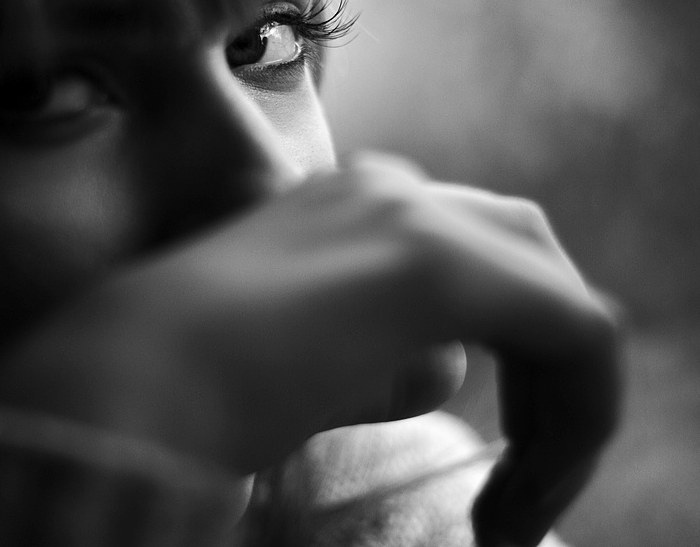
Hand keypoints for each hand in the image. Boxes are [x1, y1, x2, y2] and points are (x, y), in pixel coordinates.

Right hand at [0, 152, 621, 546]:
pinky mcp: (433, 264)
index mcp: (352, 207)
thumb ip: (381, 355)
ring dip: (567, 405)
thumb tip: (443, 368)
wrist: (119, 386)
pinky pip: (576, 330)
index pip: (477, 262)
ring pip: (559, 293)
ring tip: (525, 508)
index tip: (493, 482)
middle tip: (531, 482)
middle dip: (552, 371)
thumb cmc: (191, 385)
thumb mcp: (308, 366)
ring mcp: (411, 216)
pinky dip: (580, 412)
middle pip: (531, 257)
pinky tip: (531, 493)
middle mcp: (388, 190)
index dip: (515, 367)